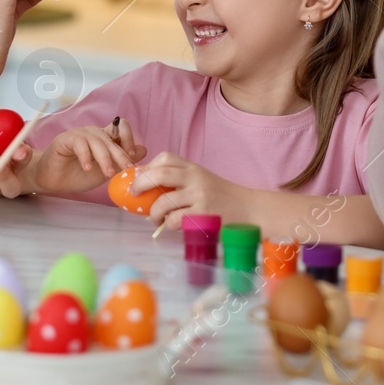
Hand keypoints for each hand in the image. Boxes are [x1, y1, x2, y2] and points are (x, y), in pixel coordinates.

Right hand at [27, 121, 147, 195]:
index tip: (132, 158)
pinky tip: (86, 168)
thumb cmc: (77, 175)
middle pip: (112, 137)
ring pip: (97, 141)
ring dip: (104, 158)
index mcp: (104, 138)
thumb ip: (121, 161)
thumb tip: (143, 150)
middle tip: (126, 168)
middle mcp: (93, 133)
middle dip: (120, 154)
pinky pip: (79, 143)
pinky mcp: (65, 139)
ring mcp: (79, 134)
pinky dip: (85, 156)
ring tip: (107, 173)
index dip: (129, 139)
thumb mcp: (105, 170)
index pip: (122, 128)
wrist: (53, 181)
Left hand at [130, 152, 256, 231]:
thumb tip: (144, 182)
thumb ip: (179, 180)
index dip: (148, 168)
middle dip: (141, 184)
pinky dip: (169, 225)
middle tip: (134, 194)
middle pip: (160, 174)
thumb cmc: (221, 196)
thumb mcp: (201, 180)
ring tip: (156, 218)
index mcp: (193, 168)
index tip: (138, 179)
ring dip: (154, 213)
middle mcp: (196, 178)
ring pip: (163, 202)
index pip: (165, 158)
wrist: (249, 209)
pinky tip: (173, 225)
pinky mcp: (203, 215)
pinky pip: (175, 220)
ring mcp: (199, 196)